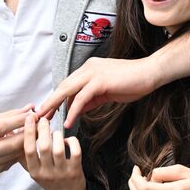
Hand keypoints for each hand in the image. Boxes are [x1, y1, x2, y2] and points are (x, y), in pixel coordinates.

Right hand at [0, 106, 32, 174]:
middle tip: (40, 124)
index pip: (1, 127)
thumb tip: (30, 108)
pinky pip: (15, 159)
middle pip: (12, 143)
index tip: (33, 114)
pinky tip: (27, 142)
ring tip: (36, 132)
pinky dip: (23, 149)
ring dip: (29, 141)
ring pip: (17, 152)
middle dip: (29, 133)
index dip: (19, 120)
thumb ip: (9, 115)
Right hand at [22, 113, 86, 189]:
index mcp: (34, 171)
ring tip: (55, 132)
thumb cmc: (49, 179)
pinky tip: (68, 140)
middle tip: (44, 120)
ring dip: (57, 136)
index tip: (30, 119)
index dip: (28, 133)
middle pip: (44, 147)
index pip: (28, 150)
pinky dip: (72, 142)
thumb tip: (15, 135)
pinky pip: (75, 152)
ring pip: (58, 149)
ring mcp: (62, 172)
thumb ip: (25, 156)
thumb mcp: (34, 171)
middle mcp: (47, 173)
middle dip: (43, 130)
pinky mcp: (75, 170)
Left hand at [34, 56, 161, 127]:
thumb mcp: (108, 91)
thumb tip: (79, 109)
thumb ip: (92, 98)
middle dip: (50, 102)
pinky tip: (68, 121)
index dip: (57, 98)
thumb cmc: (133, 82)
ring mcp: (93, 72)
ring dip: (54, 106)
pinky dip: (73, 111)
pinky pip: (81, 98)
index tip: (48, 110)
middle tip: (39, 116)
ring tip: (46, 119)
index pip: (68, 84)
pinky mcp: (100, 81)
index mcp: (89, 68)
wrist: (150, 73)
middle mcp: (88, 68)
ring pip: (67, 90)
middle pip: (63, 86)